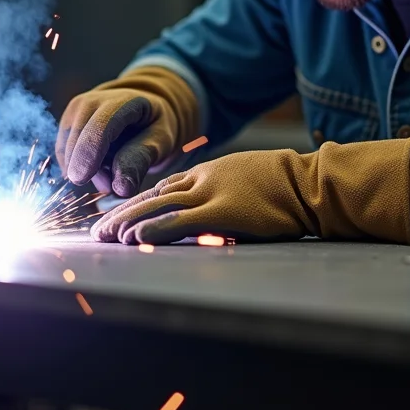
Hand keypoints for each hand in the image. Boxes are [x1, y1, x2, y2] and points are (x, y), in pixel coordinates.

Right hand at [56, 67, 198, 196]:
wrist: (140, 106)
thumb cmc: (153, 124)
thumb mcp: (160, 140)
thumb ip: (141, 159)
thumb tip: (120, 188)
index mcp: (122, 101)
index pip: (100, 126)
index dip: (88, 152)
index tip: (80, 178)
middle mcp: (92, 101)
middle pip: (79, 141)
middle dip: (92, 172)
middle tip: (113, 187)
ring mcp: (75, 112)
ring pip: (68, 152)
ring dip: (88, 171)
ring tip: (112, 169)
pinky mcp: (65, 125)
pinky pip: (65, 157)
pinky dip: (81, 167)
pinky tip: (100, 165)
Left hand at [91, 138, 409, 244]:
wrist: (311, 182)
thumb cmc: (287, 185)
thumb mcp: (247, 180)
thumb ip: (224, 192)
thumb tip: (210, 214)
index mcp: (210, 171)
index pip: (163, 186)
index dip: (137, 201)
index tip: (118, 214)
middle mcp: (204, 178)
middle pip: (152, 195)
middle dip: (122, 213)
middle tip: (98, 231)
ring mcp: (211, 193)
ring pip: (157, 205)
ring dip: (127, 222)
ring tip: (105, 237)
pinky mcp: (221, 211)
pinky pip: (178, 220)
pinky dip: (152, 229)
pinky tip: (135, 238)